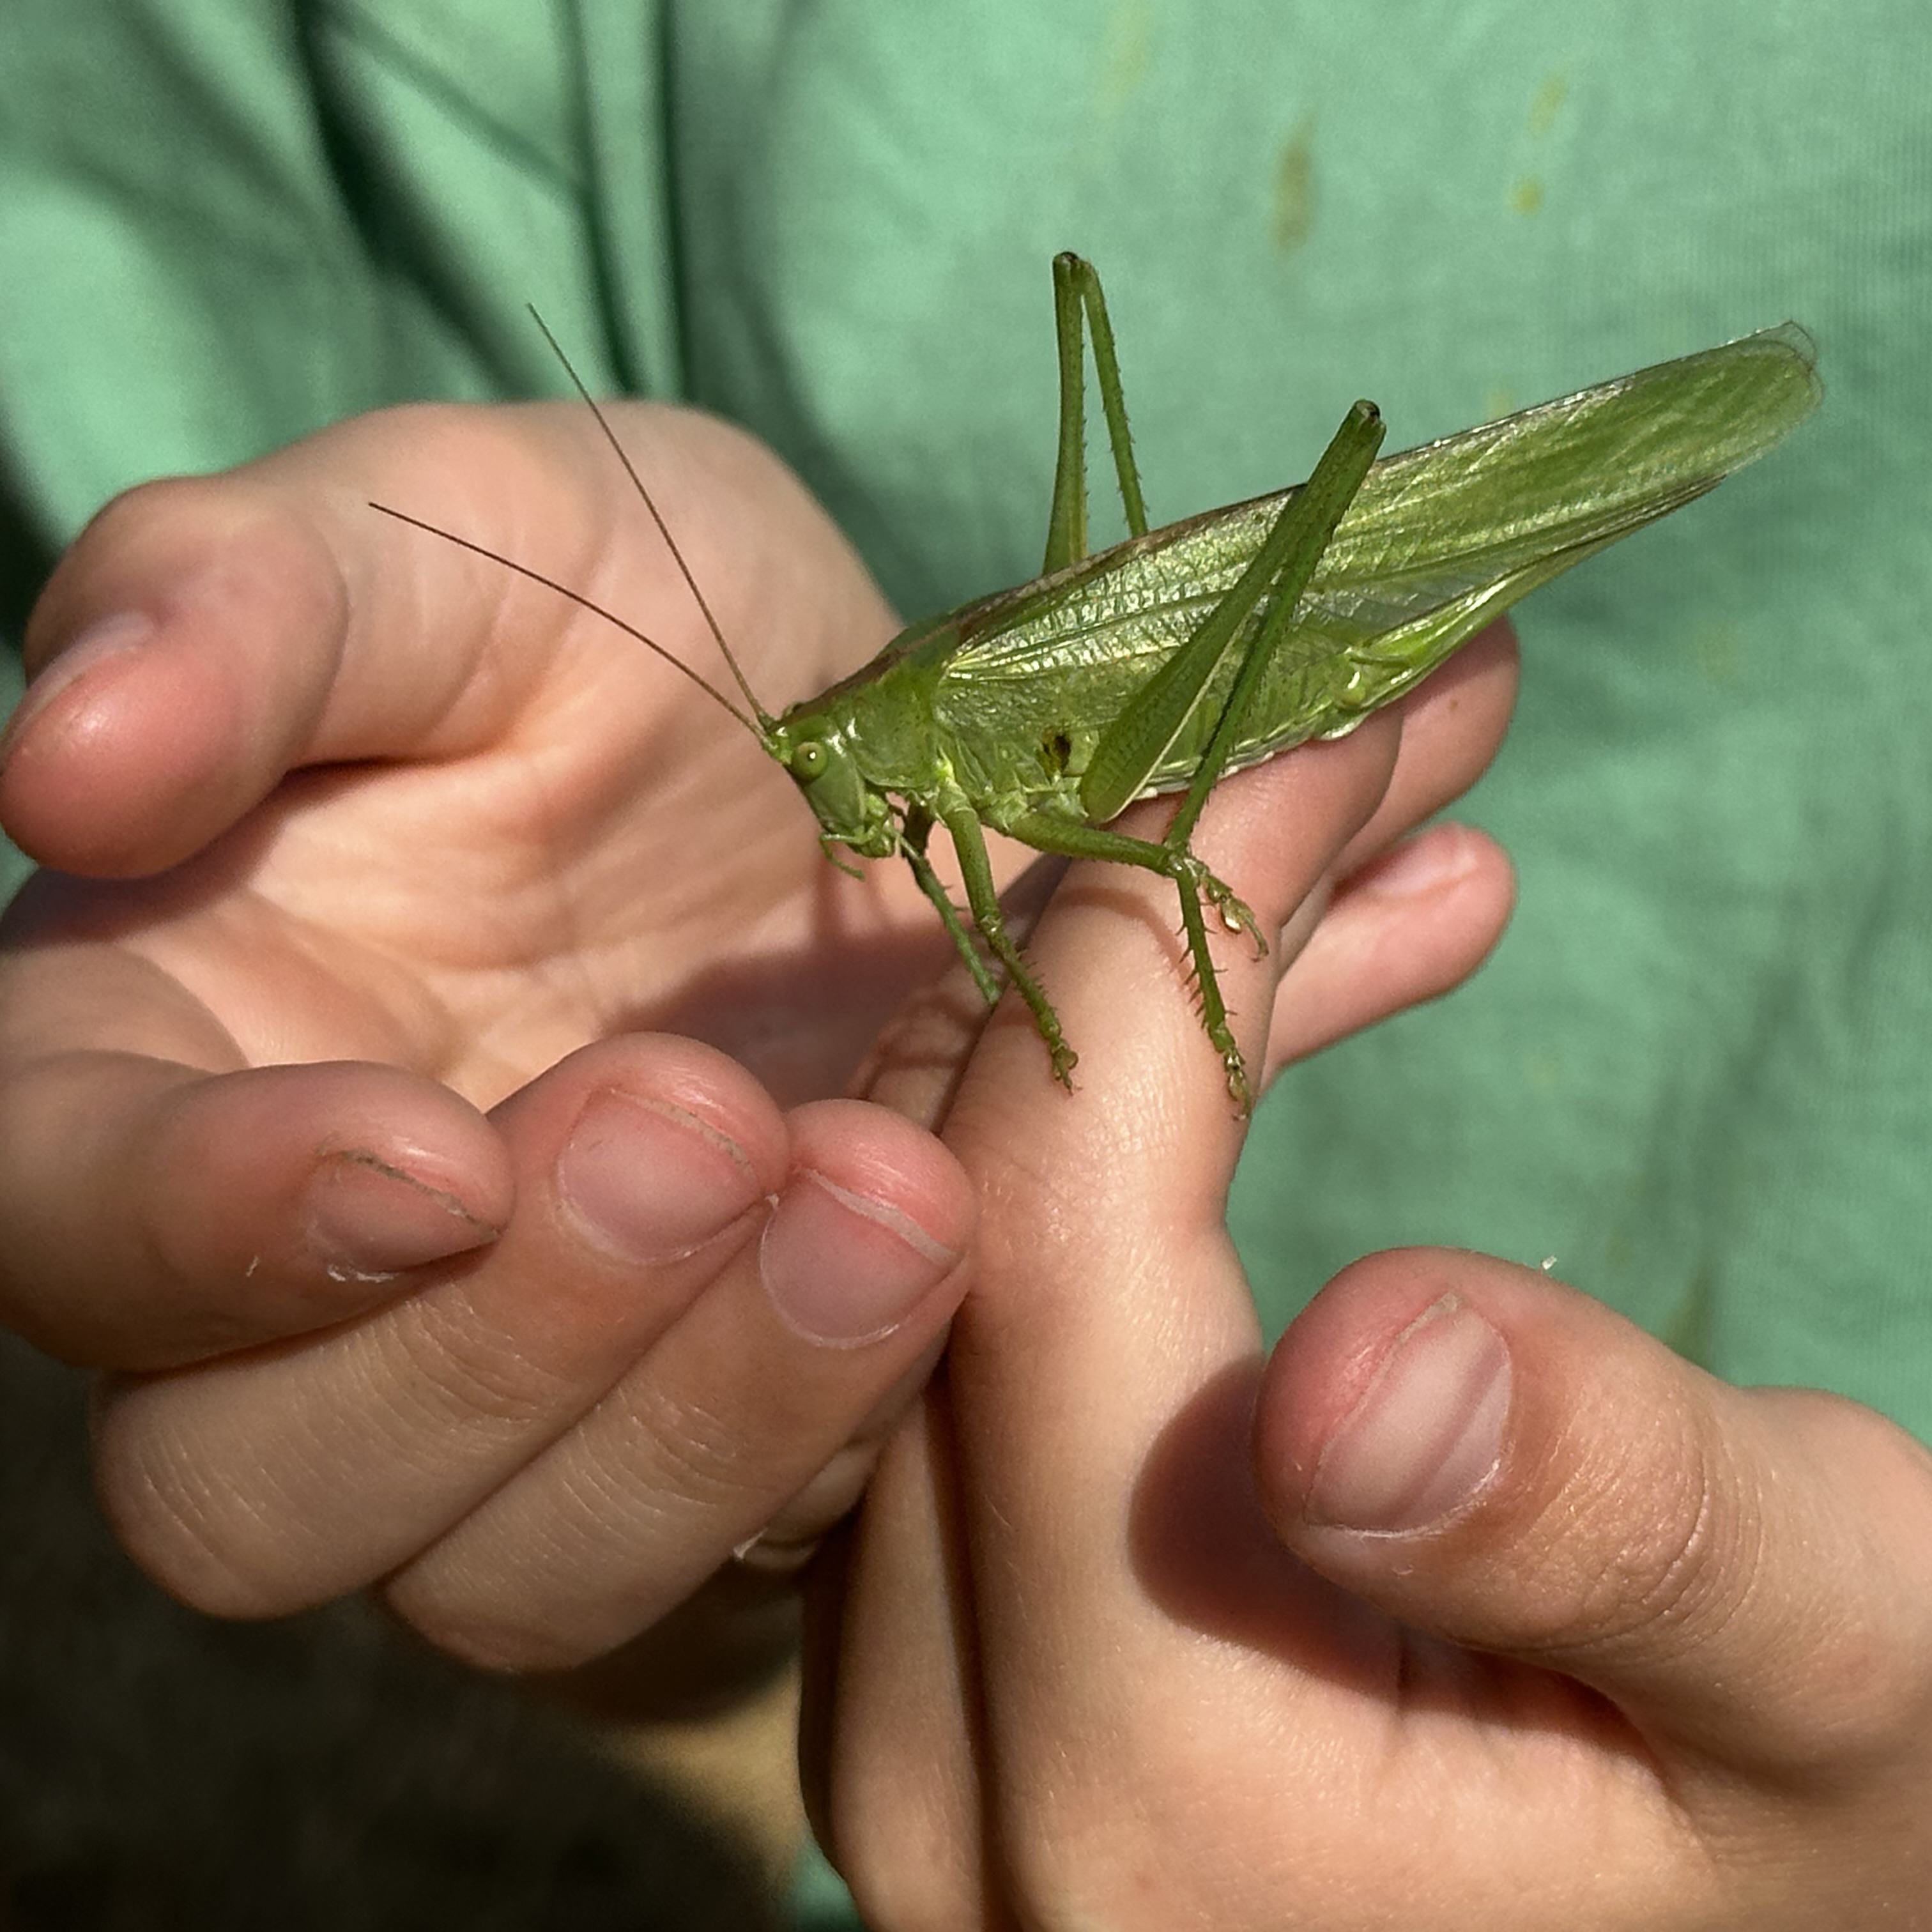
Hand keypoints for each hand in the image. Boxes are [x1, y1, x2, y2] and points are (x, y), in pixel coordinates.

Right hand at [0, 400, 991, 1699]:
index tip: (433, 1155)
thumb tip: (63, 757)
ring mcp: (519, 1401)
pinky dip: (842, 1430)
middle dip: (494, 1345)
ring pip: (503, 1580)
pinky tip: (953, 1234)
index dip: (202, 1228)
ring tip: (888, 1184)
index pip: (57, 1218)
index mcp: (169, 1054)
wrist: (884, 759)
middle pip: (251, 1494)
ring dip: (698, 1416)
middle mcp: (308, 1286)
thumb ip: (253, 600)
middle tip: (706, 1120)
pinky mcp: (710, 1456)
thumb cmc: (631, 624)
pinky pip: (731, 1561)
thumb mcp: (472, 533)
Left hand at [808, 638, 1931, 1927]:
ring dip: (1136, 1008)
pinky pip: (980, 1325)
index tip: (1326, 714)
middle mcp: (946, 1759)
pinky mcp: (942, 1653)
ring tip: (1345, 828)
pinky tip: (1270, 1003)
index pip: (1057, 1236)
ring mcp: (911, 1708)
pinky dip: (1120, 1144)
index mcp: (1150, 1780)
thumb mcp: (1846, 1684)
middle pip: (970, 1222)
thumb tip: (1372, 1367)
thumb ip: (1627, 1536)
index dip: (1180, 930)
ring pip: (952, 1246)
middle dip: (1154, 926)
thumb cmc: (1825, 1856)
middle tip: (1344, 728)